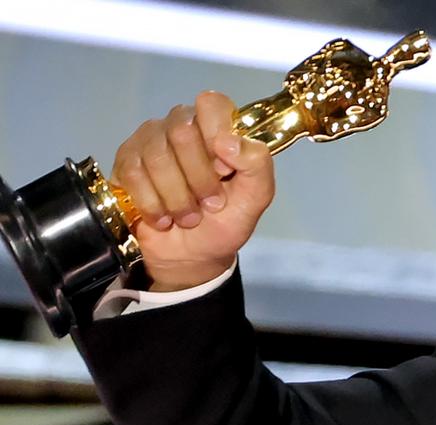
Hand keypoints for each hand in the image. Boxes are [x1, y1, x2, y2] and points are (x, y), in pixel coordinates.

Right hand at [111, 91, 274, 290]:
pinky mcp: (125, 161)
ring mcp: (150, 140)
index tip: (224, 170)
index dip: (217, 134)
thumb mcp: (255, 199)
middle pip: (183, 132)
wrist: (191, 256)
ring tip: (188, 216)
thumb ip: (258, 166)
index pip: (212, 104)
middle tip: (210, 204)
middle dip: (200, 179)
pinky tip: (163, 217)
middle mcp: (181, 125)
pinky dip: (153, 204)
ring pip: (157, 156)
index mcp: (217, 128)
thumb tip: (229, 141)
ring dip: (177, 198)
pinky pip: (134, 174)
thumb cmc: (224, 222)